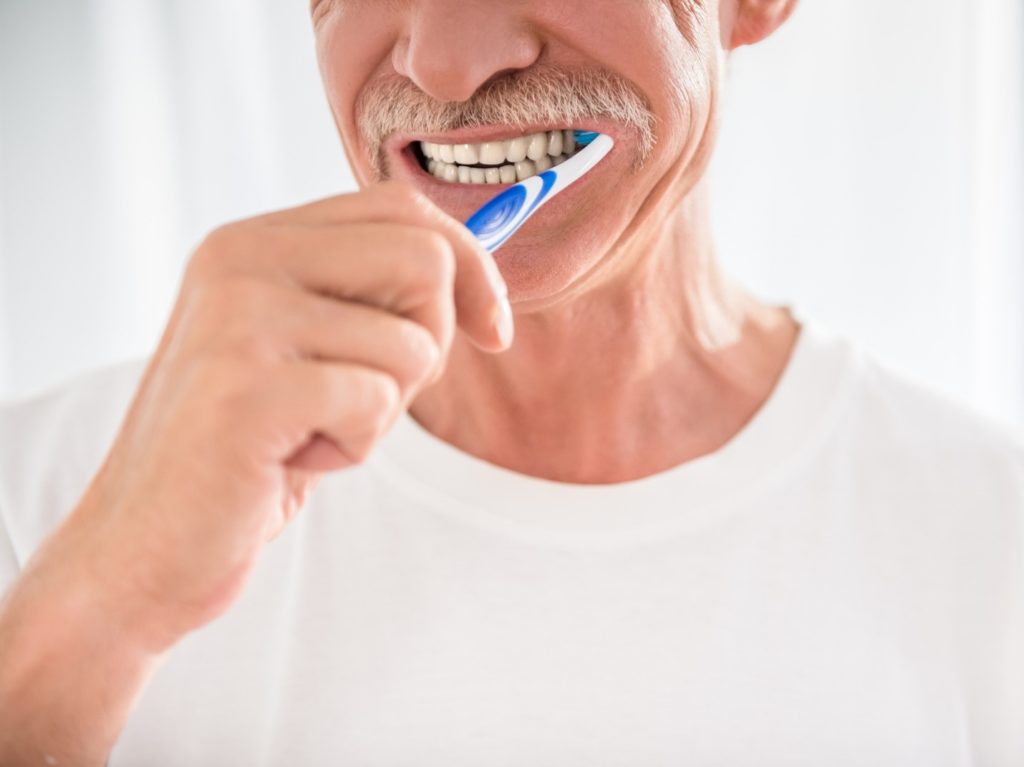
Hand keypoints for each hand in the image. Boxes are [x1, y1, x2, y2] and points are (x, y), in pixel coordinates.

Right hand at [55, 182, 511, 650]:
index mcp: (253, 241)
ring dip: (382, 411)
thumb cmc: (243, 451)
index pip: (399, 208)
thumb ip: (365, 297)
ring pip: (412, 343)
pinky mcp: (249, 388)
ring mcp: (240, 319)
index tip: (491, 330)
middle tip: (372, 397)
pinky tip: (290, 460)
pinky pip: (377, 400)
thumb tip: (477, 277)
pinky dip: (354, 446)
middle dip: (432, 343)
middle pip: (424, 259)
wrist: (139, 547)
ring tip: (308, 433)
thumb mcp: (304, 352)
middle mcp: (240, 259)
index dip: (469, 265)